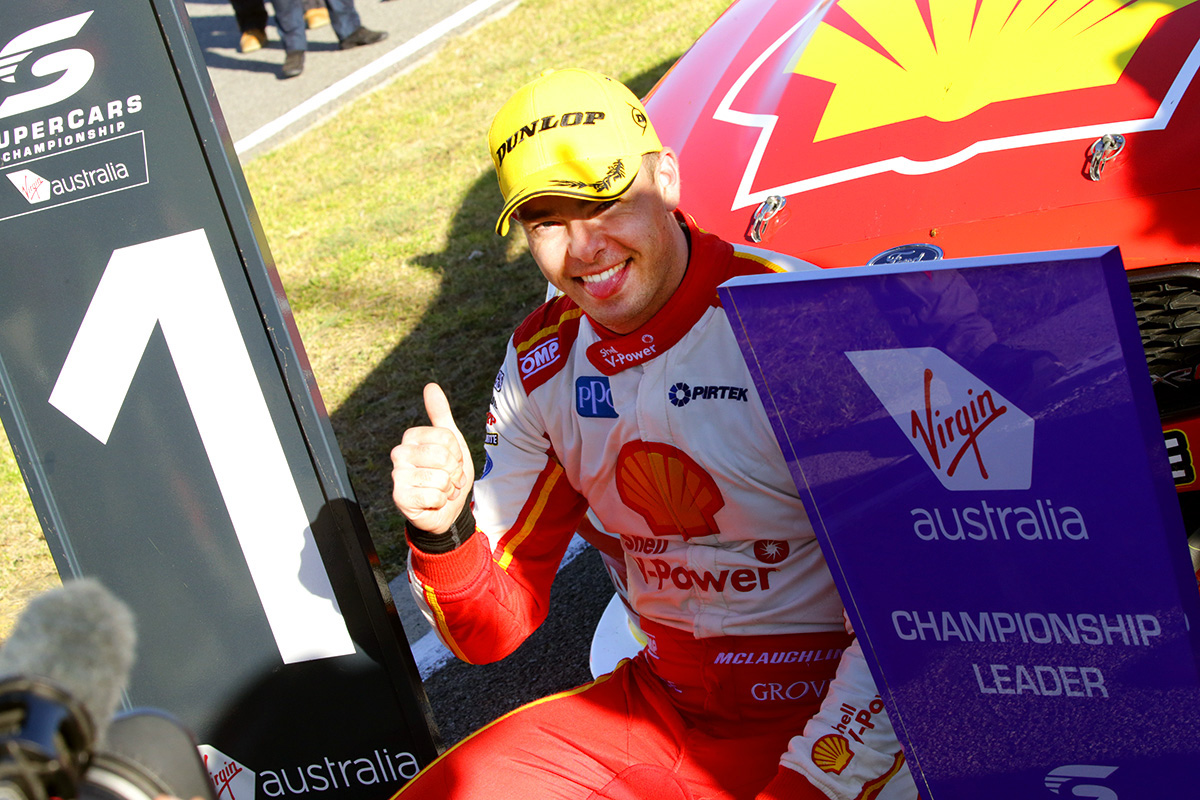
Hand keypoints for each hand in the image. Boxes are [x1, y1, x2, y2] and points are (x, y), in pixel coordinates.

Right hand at [391, 383, 474, 534]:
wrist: (447, 509)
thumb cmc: (447, 473)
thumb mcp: (451, 442)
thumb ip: (440, 415)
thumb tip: (430, 386)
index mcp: (412, 437)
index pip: (447, 437)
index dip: (457, 453)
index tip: (452, 461)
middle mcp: (400, 453)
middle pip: (443, 456)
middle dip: (454, 472)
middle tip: (448, 479)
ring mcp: (397, 476)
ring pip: (441, 478)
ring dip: (448, 488)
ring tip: (440, 490)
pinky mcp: (400, 497)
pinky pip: (435, 496)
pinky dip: (441, 502)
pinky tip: (433, 502)